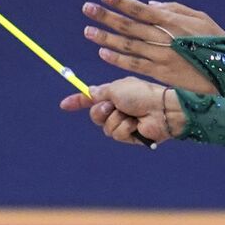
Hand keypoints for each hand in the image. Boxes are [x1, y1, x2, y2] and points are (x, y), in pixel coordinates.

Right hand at [59, 77, 186, 145]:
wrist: (161, 109)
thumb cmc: (142, 94)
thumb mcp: (117, 88)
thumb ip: (101, 92)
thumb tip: (90, 92)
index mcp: (116, 94)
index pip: (92, 99)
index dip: (78, 102)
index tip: (64, 105)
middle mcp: (119, 108)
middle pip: (95, 115)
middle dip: (100, 112)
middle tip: (111, 106)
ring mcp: (124, 122)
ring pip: (105, 127)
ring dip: (115, 119)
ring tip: (130, 115)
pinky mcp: (130, 136)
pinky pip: (117, 134)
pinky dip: (125, 128)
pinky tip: (136, 124)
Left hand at [81, 0, 224, 94]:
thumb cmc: (216, 42)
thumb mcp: (201, 19)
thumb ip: (175, 9)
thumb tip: (149, 5)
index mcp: (174, 22)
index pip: (141, 10)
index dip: (122, 3)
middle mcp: (165, 38)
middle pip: (129, 26)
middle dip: (106, 17)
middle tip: (87, 8)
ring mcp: (161, 57)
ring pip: (127, 46)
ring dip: (105, 38)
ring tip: (88, 31)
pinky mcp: (161, 74)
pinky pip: (134, 65)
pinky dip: (117, 59)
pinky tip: (102, 53)